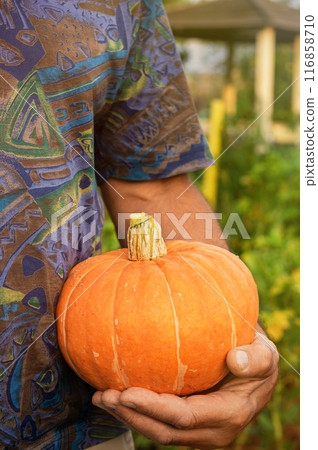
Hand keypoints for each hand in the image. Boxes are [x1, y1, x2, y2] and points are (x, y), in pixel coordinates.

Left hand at [92, 325, 278, 448]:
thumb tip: (236, 360)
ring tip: (101, 396)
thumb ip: (256, 358)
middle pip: (163, 430)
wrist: (256, 371)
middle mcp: (210, 431)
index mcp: (228, 415)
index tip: (126, 392)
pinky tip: (118, 393)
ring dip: (127, 415)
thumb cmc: (258, 359)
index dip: (153, 408)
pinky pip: (159, 420)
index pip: (184, 417)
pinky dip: (137, 410)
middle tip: (103, 395)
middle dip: (131, 415)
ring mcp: (198, 430)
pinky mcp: (188, 423)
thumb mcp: (266, 355)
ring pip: (157, 430)